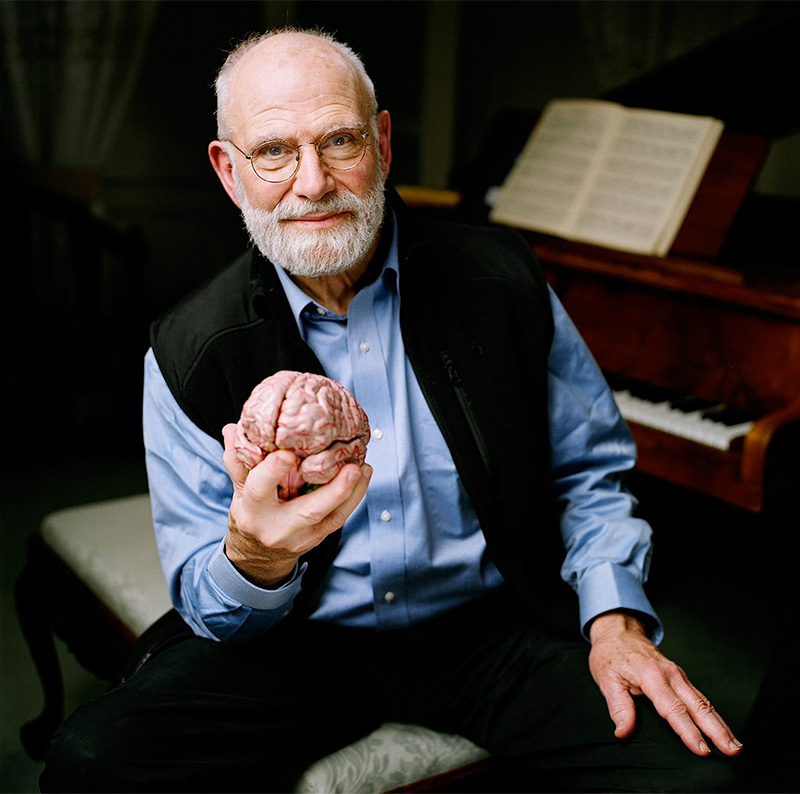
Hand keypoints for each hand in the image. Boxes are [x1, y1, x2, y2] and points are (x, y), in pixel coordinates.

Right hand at [221, 423, 371, 587]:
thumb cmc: (252, 512)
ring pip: (332, 517)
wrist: (260, 551)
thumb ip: (238, 459)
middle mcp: (278, 527)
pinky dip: (355, 496)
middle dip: (332, 491)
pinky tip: (363, 476)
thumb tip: (233, 428)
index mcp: (253, 511)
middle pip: (307, 511)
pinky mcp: (319, 536)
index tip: (288, 452)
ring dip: (352, 491)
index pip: (259, 489)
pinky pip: (340, 517)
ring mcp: (302, 536)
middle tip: (352, 468)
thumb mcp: (240, 487)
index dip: (273, 471)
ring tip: (363, 468)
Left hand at [588, 611, 742, 756]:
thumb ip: (618, 706)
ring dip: (720, 724)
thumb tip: (624, 731)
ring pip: (703, 701)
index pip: (673, 709)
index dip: (688, 731)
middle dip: (717, 730)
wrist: (617, 630)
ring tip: (735, 745)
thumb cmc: (611, 654)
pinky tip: (721, 728)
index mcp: (651, 676)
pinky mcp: (680, 676)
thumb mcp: (606, 678)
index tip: (702, 749)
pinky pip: (699, 696)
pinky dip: (712, 714)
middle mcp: (670, 674)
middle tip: (732, 750)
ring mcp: (677, 674)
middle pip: (698, 705)